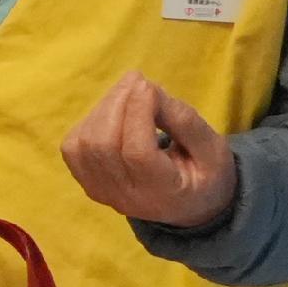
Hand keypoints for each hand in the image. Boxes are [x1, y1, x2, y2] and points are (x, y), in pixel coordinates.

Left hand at [61, 70, 236, 231]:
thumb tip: (148, 90)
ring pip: (85, 144)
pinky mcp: (87, 182)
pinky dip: (89, 122)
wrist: (187, 206)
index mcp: (164, 192)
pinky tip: (114, 112)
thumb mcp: (214, 150)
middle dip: (117, 104)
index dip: (138, 113)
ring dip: (103, 109)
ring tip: (128, 91)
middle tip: (137, 80)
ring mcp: (101, 192)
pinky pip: (74, 147)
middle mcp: (126, 197)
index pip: (137, 153)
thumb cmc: (205, 174)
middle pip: (104, 145)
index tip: (148, 85)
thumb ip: (185, 122)